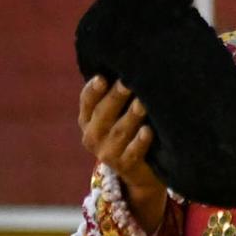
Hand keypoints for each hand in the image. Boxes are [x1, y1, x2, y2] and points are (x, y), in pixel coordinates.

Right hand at [78, 77, 166, 235]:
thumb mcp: (117, 113)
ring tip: (142, 103)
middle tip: (128, 82)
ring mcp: (107, 153)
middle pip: (103, 114)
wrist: (139, 171)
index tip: (102, 77)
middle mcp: (92, 136)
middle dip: (115, 97)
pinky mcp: (125, 167)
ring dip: (131, 117)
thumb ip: (116, 94)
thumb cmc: (129, 130)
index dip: (93, 90)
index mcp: (88, 120)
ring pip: (119, 132)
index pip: (87, 102)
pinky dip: (140, 142)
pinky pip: (133, 152)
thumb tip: (130, 64)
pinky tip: (148, 131)